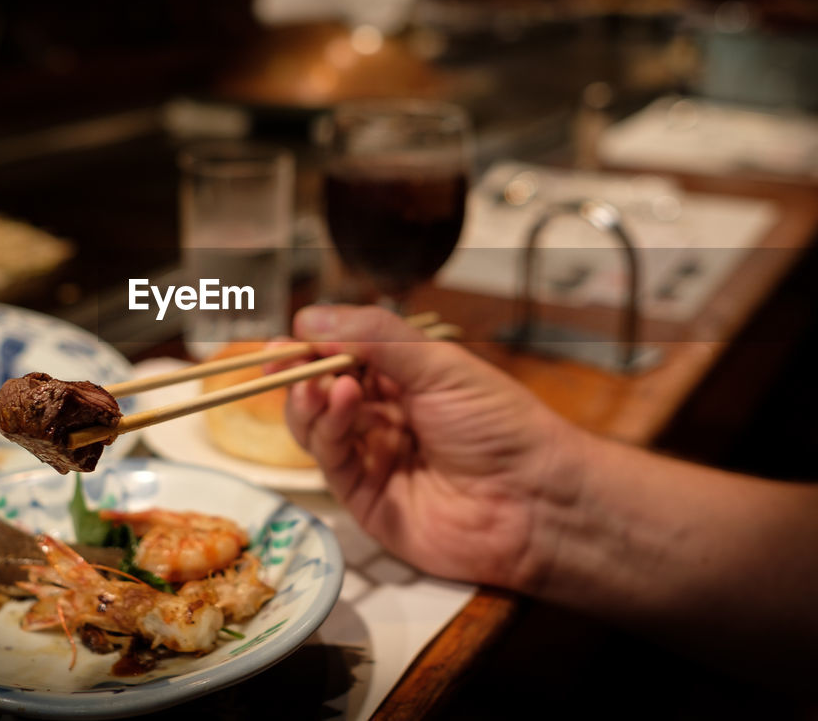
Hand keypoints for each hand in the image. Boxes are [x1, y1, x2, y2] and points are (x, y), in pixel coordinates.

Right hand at [281, 305, 585, 587]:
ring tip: (321, 382)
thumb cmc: (500, 424)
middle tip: (282, 356)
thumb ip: (373, 338)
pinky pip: (330, 460)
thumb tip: (309, 317)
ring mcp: (373, 459)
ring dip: (310, 400)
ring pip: (315, 426)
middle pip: (320, 392)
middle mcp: (384, 417)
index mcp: (405, 380)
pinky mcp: (365, 499)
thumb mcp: (438, 364)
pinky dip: (326, 428)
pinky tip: (340, 401)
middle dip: (299, 373)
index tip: (289, 334)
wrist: (534, 500)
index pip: (343, 357)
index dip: (314, 346)